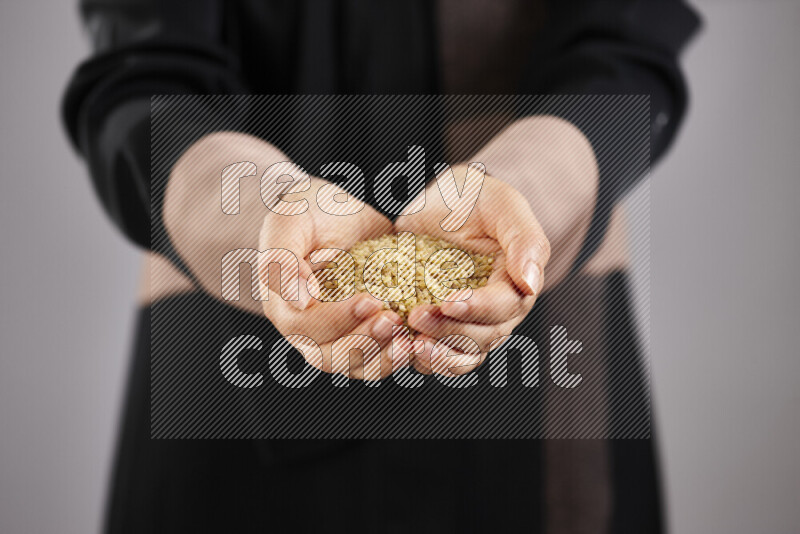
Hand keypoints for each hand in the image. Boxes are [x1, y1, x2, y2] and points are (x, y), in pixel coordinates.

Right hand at [259, 178, 407, 380]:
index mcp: (284, 306)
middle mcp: (307, 330)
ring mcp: (336, 337)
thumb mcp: (289, 223)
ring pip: (357, 364)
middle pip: (330, 356)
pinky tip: (418, 342)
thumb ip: (283, 261)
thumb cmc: (310, 211)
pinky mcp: (364, 334)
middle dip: (364, 343)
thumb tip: (298, 302)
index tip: (370, 300)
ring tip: (408, 339)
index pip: (307, 327)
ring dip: (383, 357)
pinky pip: (379, 358)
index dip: (338, 320)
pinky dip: (398, 355)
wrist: (340, 210)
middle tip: (392, 320)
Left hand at [395, 165, 550, 376]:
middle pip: (482, 337)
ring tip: (411, 344)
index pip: (504, 307)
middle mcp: (498, 311)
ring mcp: (469, 323)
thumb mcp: (502, 205)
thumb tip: (532, 284)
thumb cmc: (475, 198)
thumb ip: (524, 240)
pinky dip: (423, 359)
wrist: (441, 202)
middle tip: (417, 315)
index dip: (478, 309)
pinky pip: (438, 356)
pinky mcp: (442, 327)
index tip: (449, 302)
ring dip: (438, 356)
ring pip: (462, 355)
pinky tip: (402, 347)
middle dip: (450, 331)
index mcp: (517, 284)